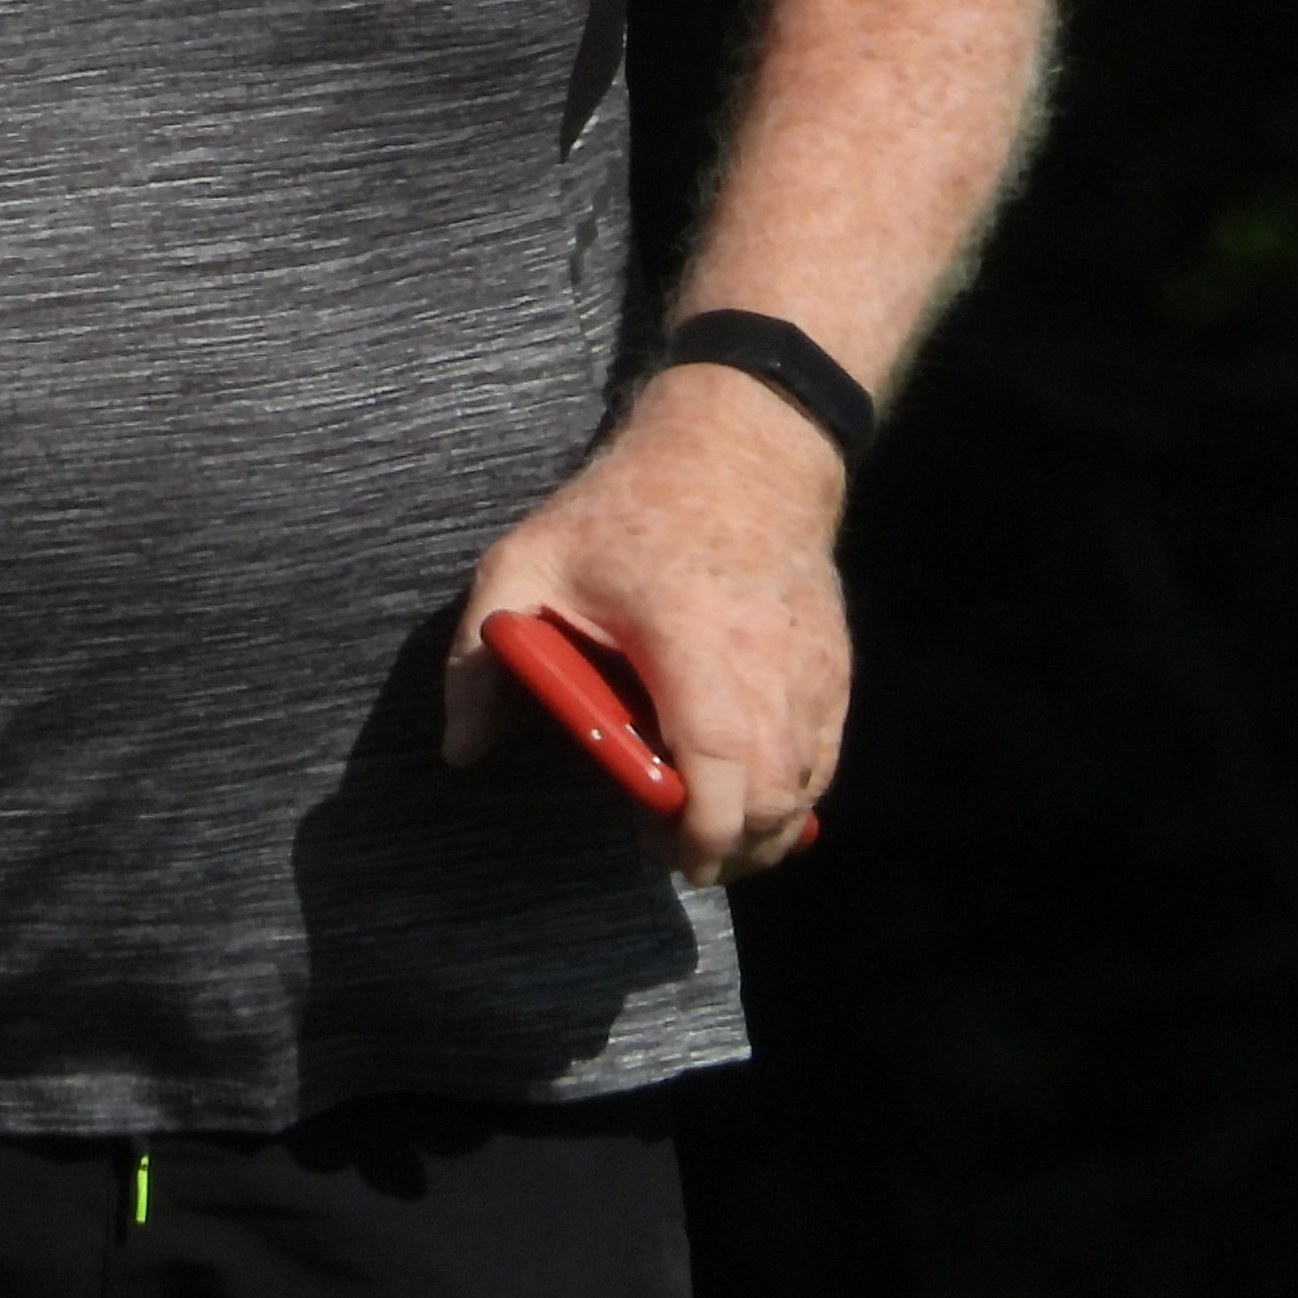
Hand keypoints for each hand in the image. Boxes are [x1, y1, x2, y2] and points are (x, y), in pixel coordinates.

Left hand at [442, 361, 847, 882]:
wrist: (737, 449)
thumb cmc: (623, 510)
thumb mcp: (529, 561)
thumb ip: (484, 656)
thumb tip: (462, 750)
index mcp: (687, 634)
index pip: (717, 754)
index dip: (698, 824)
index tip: (659, 847)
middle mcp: (764, 657)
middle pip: (772, 792)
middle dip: (726, 848)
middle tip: (667, 846)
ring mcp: (811, 665)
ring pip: (806, 786)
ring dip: (761, 831)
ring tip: (700, 826)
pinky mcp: (835, 668)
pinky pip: (824, 758)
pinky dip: (790, 794)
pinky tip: (743, 794)